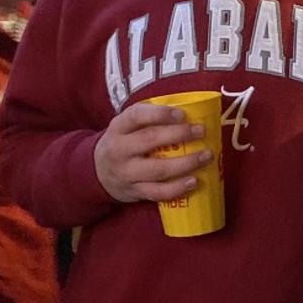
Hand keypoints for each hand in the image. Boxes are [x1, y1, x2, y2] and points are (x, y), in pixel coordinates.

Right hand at [94, 103, 212, 203]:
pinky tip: (194, 181)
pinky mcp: (135, 191)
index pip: (136, 116)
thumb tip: (189, 111)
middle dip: (179, 134)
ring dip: (185, 163)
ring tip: (206, 156)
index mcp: (118, 127)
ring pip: (158, 169)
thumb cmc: (122, 143)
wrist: (97, 173)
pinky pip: (158, 192)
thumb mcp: (125, 127)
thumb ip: (147, 119)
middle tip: (201, 131)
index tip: (182, 114)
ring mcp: (126, 173)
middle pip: (149, 140)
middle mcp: (119, 149)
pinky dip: (177, 188)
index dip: (160, 113)